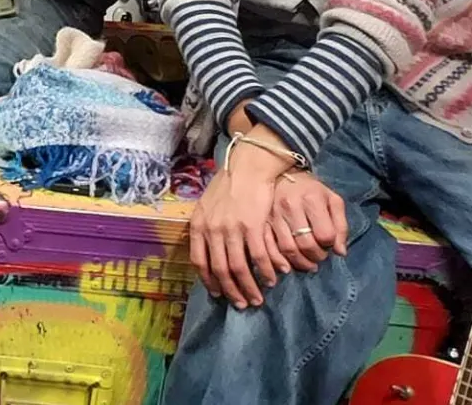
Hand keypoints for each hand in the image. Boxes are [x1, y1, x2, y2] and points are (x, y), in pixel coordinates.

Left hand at [190, 140, 295, 307]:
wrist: (247, 168)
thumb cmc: (228, 186)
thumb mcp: (206, 206)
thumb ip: (205, 227)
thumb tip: (206, 249)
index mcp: (199, 226)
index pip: (200, 262)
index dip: (210, 281)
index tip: (218, 294)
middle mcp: (213, 230)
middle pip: (220, 270)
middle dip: (231, 291)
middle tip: (242, 304)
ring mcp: (232, 229)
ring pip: (239, 268)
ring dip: (249, 287)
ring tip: (257, 299)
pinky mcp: (253, 226)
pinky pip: (259, 257)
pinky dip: (266, 271)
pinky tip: (272, 279)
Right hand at [271, 172, 347, 272]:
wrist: (281, 174)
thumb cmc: (311, 190)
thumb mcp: (333, 200)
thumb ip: (341, 225)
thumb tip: (340, 252)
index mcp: (311, 199)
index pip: (325, 234)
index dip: (330, 245)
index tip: (329, 245)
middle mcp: (290, 206)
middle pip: (306, 244)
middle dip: (316, 257)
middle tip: (319, 258)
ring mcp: (273, 214)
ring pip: (287, 249)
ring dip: (300, 263)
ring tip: (307, 264)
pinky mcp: (259, 221)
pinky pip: (267, 247)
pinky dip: (277, 261)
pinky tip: (286, 266)